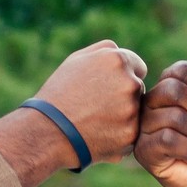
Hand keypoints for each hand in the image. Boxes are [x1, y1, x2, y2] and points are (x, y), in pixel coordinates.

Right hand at [33, 39, 147, 163]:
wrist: (47, 131)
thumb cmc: (59, 93)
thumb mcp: (76, 61)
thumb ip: (105, 51)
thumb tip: (122, 53)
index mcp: (118, 60)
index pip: (138, 67)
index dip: (123, 77)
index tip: (108, 86)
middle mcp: (130, 83)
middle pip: (137, 89)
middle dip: (124, 96)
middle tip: (97, 105)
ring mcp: (132, 110)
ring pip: (136, 111)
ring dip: (123, 115)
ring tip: (94, 119)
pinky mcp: (130, 134)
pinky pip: (130, 132)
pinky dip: (118, 135)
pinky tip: (97, 133)